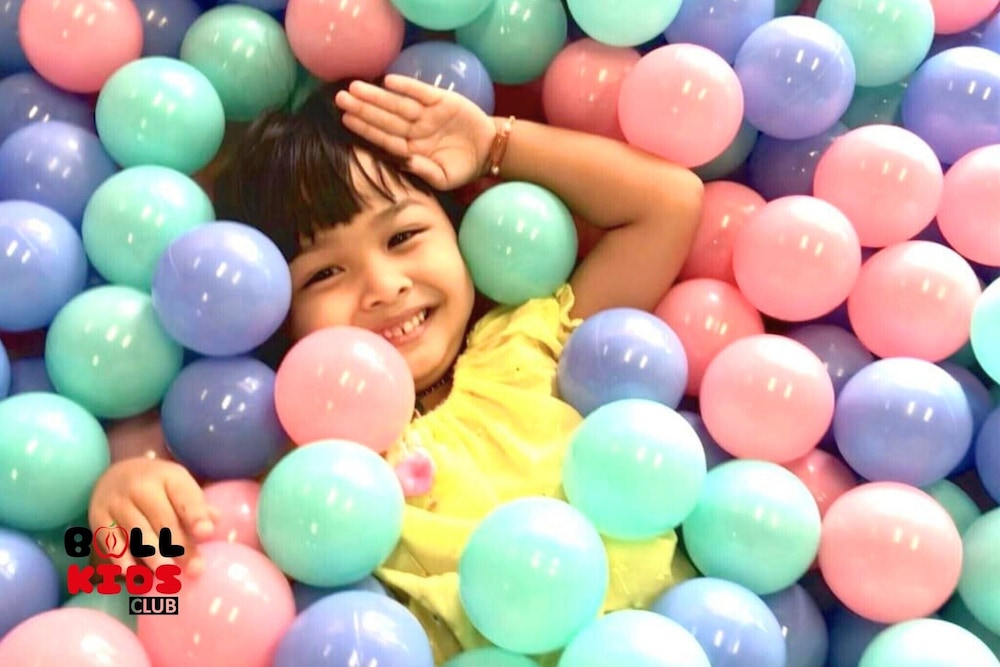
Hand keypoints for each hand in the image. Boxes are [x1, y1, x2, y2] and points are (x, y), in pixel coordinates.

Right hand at [88, 457, 218, 575]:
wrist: (116, 474)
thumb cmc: (159, 488)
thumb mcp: (179, 487)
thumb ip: (196, 506)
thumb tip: (215, 521)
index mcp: (168, 477)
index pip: (184, 496)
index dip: (196, 515)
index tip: (206, 533)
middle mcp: (141, 486)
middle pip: (163, 519)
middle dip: (180, 546)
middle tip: (194, 569)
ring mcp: (118, 502)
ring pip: (137, 532)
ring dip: (153, 555)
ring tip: (167, 574)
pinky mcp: (99, 518)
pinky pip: (111, 541)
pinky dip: (121, 558)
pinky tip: (131, 573)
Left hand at [334, 74, 498, 190]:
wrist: (489, 150)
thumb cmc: (462, 167)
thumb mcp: (445, 178)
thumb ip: (425, 172)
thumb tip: (405, 163)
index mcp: (411, 149)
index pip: (384, 137)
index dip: (365, 128)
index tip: (346, 119)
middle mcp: (415, 130)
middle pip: (385, 118)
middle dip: (363, 108)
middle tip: (341, 98)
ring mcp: (427, 114)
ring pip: (398, 104)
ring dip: (377, 96)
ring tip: (356, 87)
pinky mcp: (442, 100)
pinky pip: (421, 92)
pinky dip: (407, 87)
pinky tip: (389, 81)